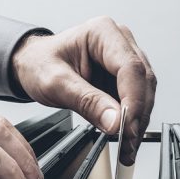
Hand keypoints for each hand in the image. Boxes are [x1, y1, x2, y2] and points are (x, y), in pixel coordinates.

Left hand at [12, 17, 156, 164]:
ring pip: (145, 92)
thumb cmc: (40, 63)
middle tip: (127, 143)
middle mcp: (121, 42)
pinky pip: (138, 100)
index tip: (126, 127)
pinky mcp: (126, 77)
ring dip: (138, 121)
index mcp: (103, 32)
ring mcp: (126, 59)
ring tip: (127, 146)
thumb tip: (115, 122)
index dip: (133, 100)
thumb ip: (87, 101)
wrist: (34, 65)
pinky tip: (126, 137)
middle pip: (143, 81)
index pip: (131, 68)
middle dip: (138, 115)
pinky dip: (133, 121)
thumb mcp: (56, 83)